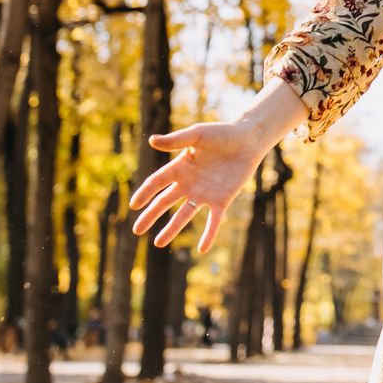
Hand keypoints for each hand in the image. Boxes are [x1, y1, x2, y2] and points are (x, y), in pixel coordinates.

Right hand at [128, 121, 267, 252]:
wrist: (248, 140)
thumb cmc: (222, 133)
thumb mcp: (198, 135)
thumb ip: (176, 140)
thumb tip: (151, 141)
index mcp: (180, 167)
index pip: (157, 182)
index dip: (145, 193)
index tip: (134, 205)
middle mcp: (189, 183)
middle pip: (165, 202)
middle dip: (151, 215)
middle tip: (136, 230)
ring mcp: (204, 193)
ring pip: (184, 215)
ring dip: (171, 229)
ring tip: (158, 243)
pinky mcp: (221, 200)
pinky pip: (213, 220)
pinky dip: (208, 235)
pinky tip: (202, 249)